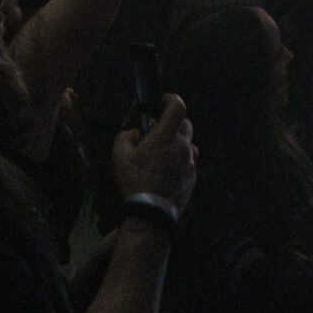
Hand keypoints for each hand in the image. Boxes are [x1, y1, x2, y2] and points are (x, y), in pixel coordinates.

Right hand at [112, 94, 197, 211]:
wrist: (151, 213)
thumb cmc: (134, 181)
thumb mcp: (119, 155)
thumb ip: (126, 135)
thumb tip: (135, 131)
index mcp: (165, 137)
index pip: (178, 107)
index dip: (171, 99)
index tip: (163, 101)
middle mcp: (182, 147)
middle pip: (186, 123)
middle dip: (174, 121)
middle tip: (159, 129)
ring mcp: (190, 162)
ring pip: (189, 143)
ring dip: (178, 142)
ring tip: (163, 152)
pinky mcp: (193, 177)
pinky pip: (189, 161)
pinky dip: (180, 159)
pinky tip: (167, 169)